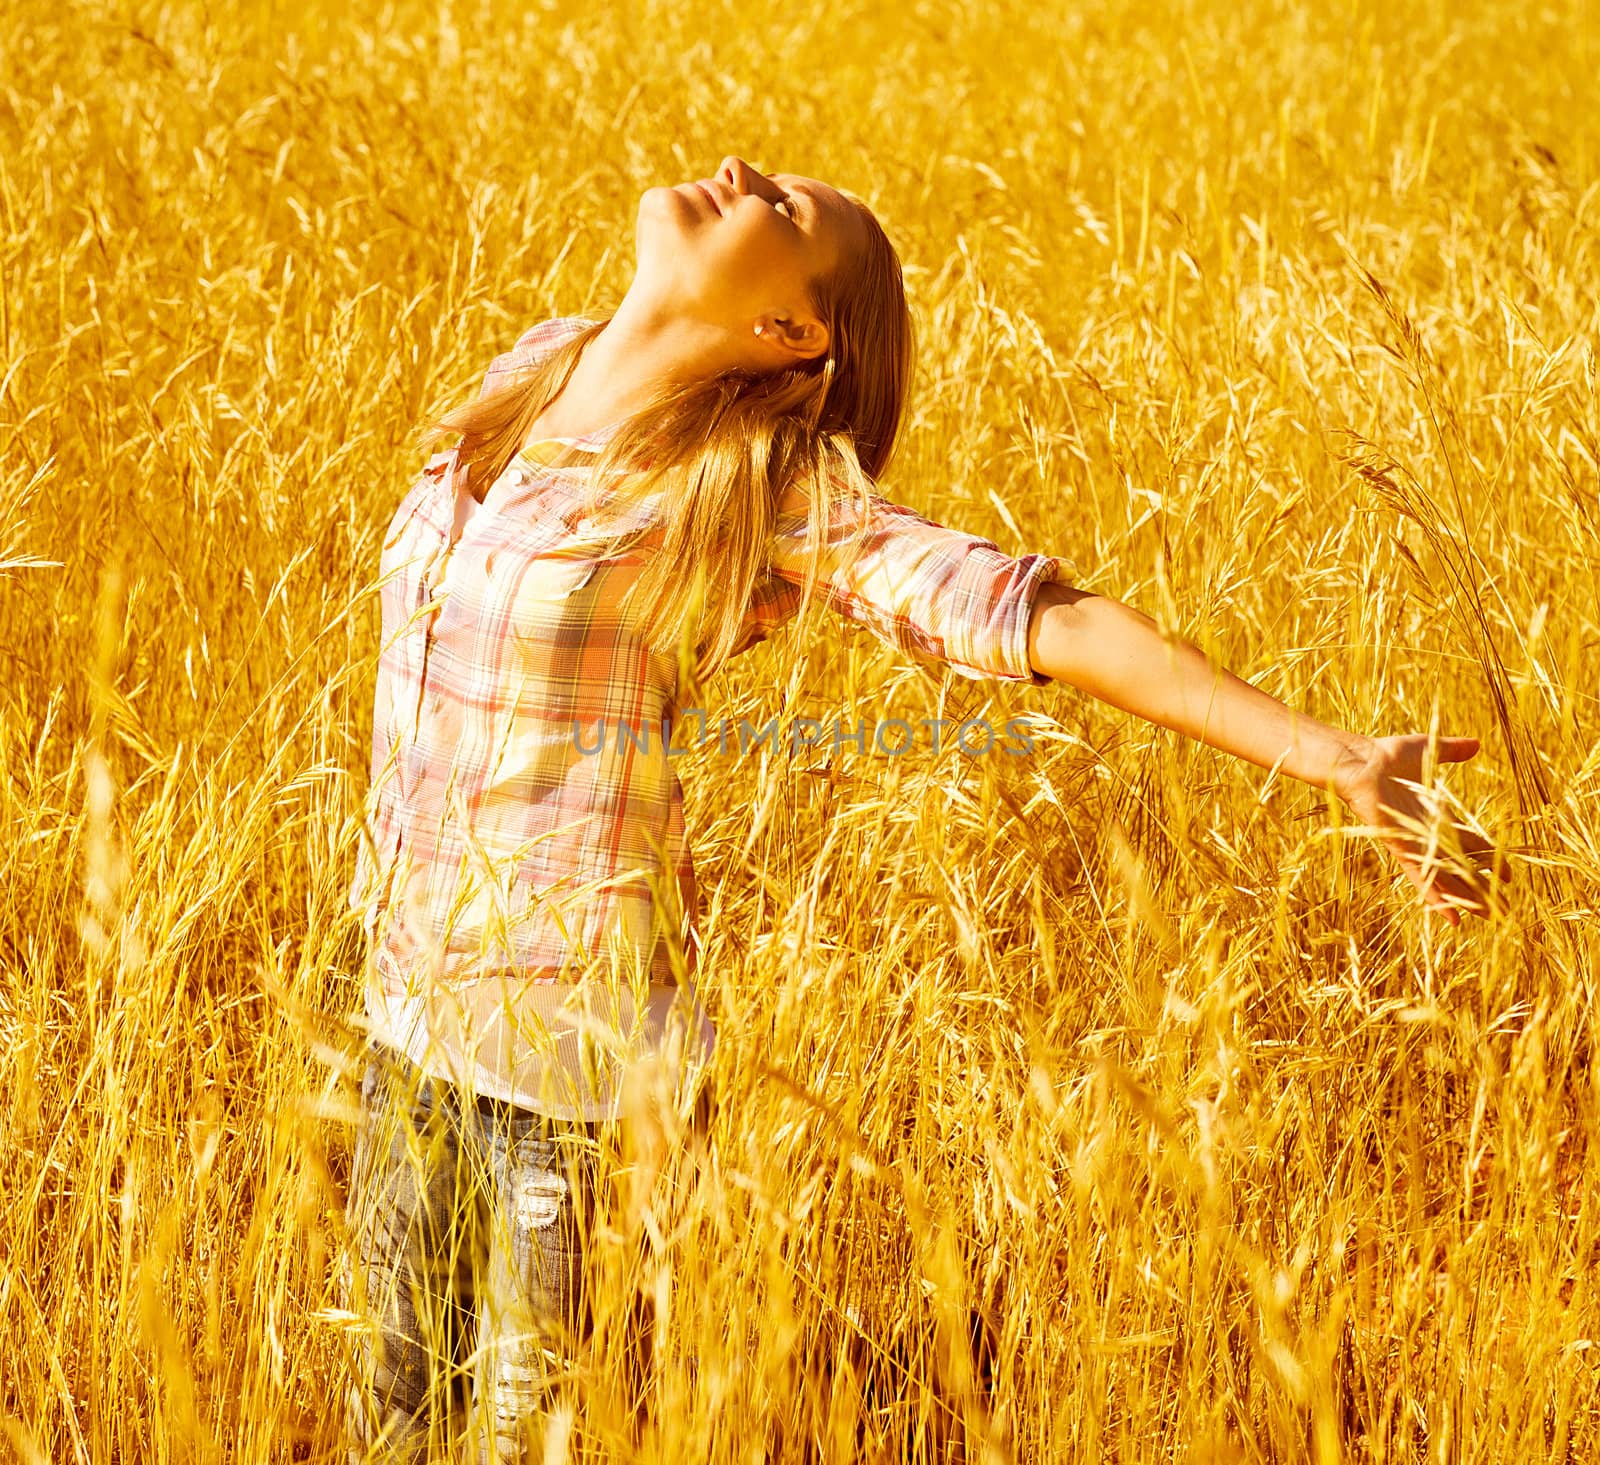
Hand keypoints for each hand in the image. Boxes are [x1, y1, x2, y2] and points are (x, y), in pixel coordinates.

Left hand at [1332, 733, 1508, 926]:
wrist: (1358, 761)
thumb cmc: (1385, 756)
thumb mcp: (1427, 751)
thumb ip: (1452, 751)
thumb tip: (1477, 743)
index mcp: (1436, 817)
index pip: (1469, 843)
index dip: (1488, 858)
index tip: (1507, 875)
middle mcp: (1426, 835)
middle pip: (1462, 867)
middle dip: (1483, 887)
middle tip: (1504, 910)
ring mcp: (1413, 843)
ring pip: (1446, 878)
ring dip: (1467, 898)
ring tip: (1489, 918)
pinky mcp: (1399, 847)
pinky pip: (1421, 876)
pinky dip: (1436, 895)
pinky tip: (1450, 916)